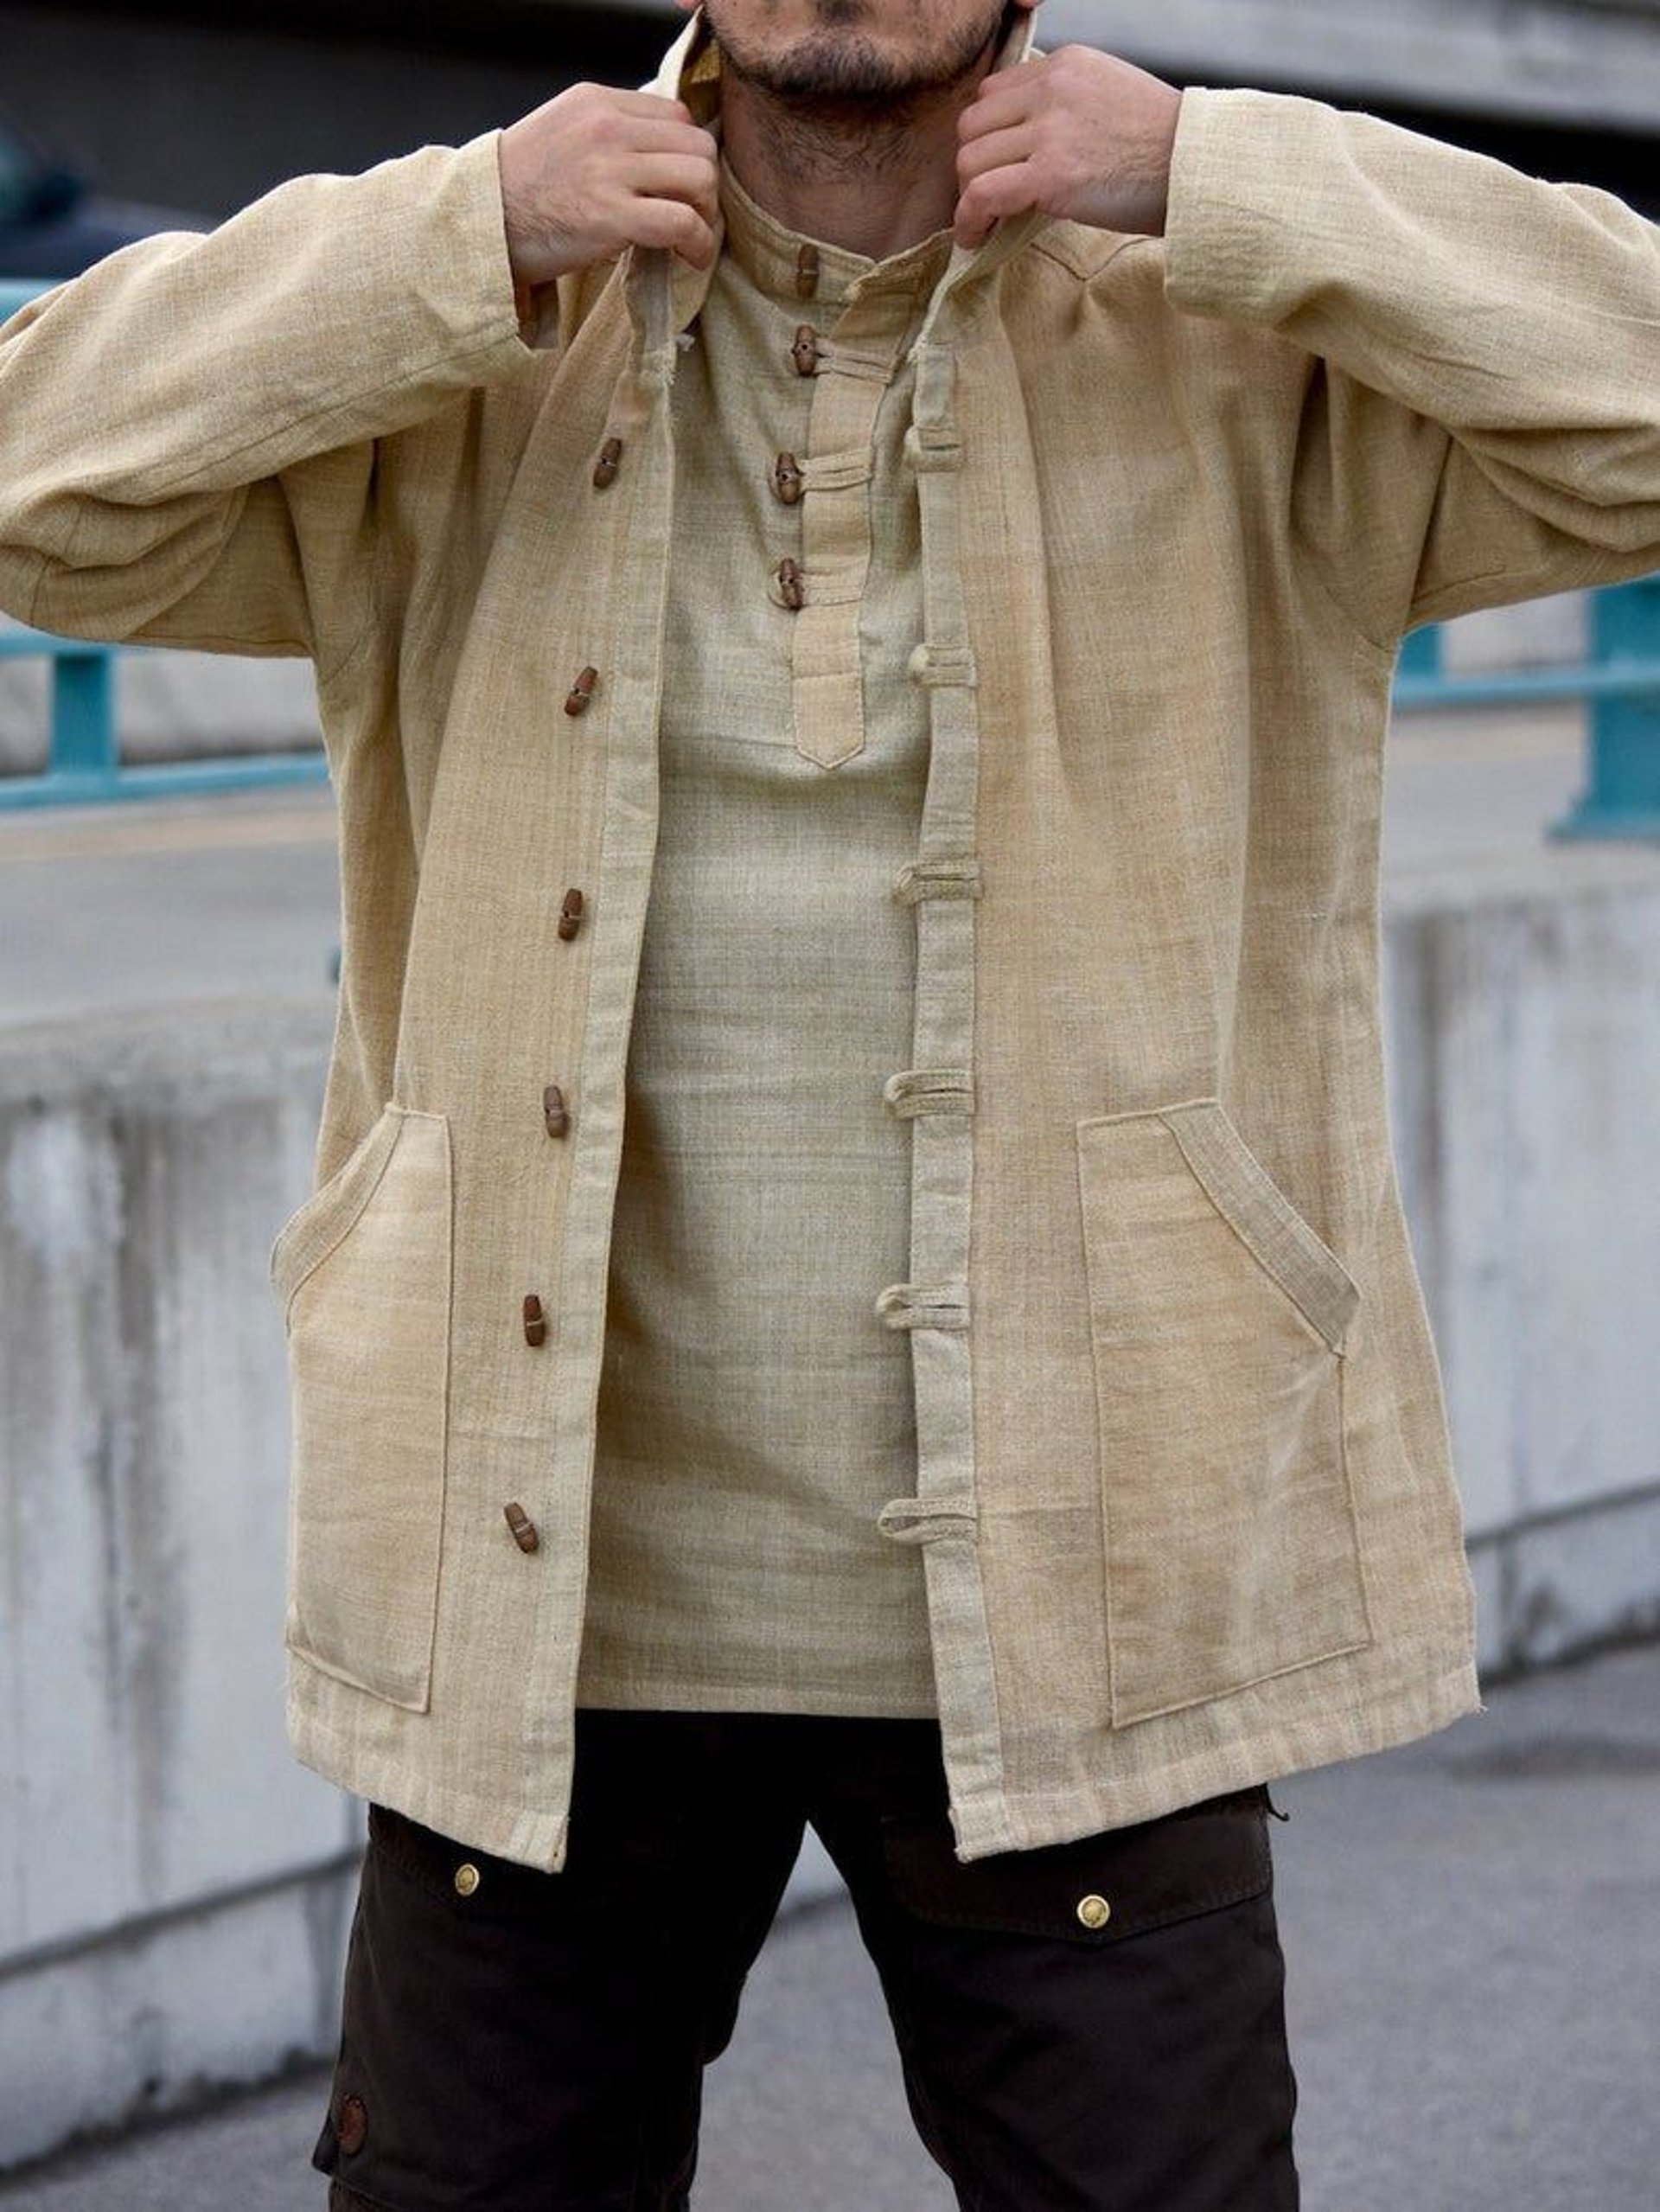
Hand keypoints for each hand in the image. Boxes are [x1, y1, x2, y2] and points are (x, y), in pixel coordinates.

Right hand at [498, 83, 719, 287]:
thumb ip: (606, 132)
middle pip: (697, 145)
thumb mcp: (561, 133)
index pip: (676, 116)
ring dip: (706, 214)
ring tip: (692, 238)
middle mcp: (608, 128)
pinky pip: (682, 223)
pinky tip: (691, 257)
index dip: (687, 154)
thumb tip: (655, 155)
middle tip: (694, 215)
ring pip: (699, 178)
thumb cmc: (518, 188)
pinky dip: (699, 244)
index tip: (681, 185)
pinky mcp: (612, 216)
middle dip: (704, 185)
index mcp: (597, 102)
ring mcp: (610, 170)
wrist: (479, 222)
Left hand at [954, 47, 1182, 249]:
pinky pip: (982, 194)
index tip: (993, 166)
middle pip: (972, 126)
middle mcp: (1052, 90)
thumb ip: (1065, 105)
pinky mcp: (1051, 175)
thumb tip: (1026, 140)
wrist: (1196, 169)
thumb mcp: (1110, 97)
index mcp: (1065, 65)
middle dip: (973, 166)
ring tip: (983, 222)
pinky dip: (969, 220)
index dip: (986, 136)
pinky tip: (975, 237)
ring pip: (970, 161)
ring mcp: (1050, 131)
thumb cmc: (1162, 147)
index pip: (992, 94)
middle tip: (985, 199)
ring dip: (969, 197)